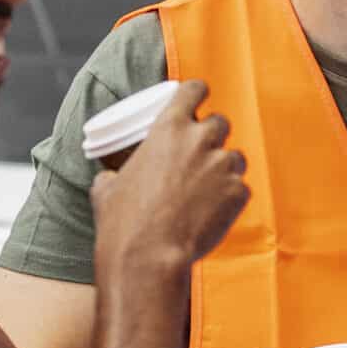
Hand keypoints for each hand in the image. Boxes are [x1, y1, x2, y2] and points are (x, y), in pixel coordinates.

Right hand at [91, 80, 249, 275]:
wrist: (149, 257)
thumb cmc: (123, 222)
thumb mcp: (106, 188)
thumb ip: (114, 172)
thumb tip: (108, 176)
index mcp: (168, 128)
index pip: (193, 90)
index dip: (197, 92)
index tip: (200, 96)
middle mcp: (200, 140)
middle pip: (220, 122)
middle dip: (213, 135)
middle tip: (200, 155)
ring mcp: (223, 165)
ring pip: (234, 156)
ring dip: (224, 168)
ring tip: (205, 191)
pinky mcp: (239, 192)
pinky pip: (240, 188)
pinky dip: (230, 197)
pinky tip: (212, 213)